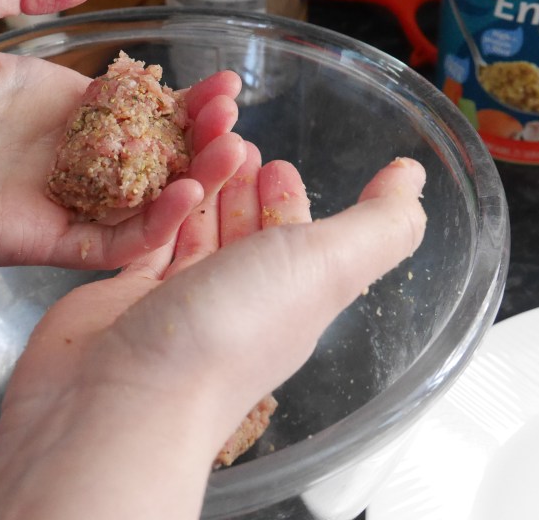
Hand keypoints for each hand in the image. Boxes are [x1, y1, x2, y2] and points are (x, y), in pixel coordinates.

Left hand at [0, 0, 245, 269]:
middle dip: (195, 136)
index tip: (218, 82)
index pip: (127, 104)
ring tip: (230, 153)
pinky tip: (186, 197)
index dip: (174, 98)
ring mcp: (44, 200)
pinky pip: (103, 245)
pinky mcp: (30, 242)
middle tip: (231, 116)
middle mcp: (51, 154)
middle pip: (143, 154)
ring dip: (188, 183)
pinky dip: (150, 230)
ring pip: (136, 202)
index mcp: (40, 101)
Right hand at [0, 155, 426, 518]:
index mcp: (292, 299)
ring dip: (204, 195)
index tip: (280, 162)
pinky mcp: (127, 300)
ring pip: (197, 237)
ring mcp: (179, 304)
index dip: (293, 202)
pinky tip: (159, 192)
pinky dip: (158, 217)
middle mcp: (238, 303)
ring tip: (199, 155)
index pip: (299, 243)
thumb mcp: (327, 267)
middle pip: (247, 237)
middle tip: (234, 146)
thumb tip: (413, 181)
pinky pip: (149, 247)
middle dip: (246, 191)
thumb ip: (377, 225)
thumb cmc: (230, 332)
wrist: (125, 394)